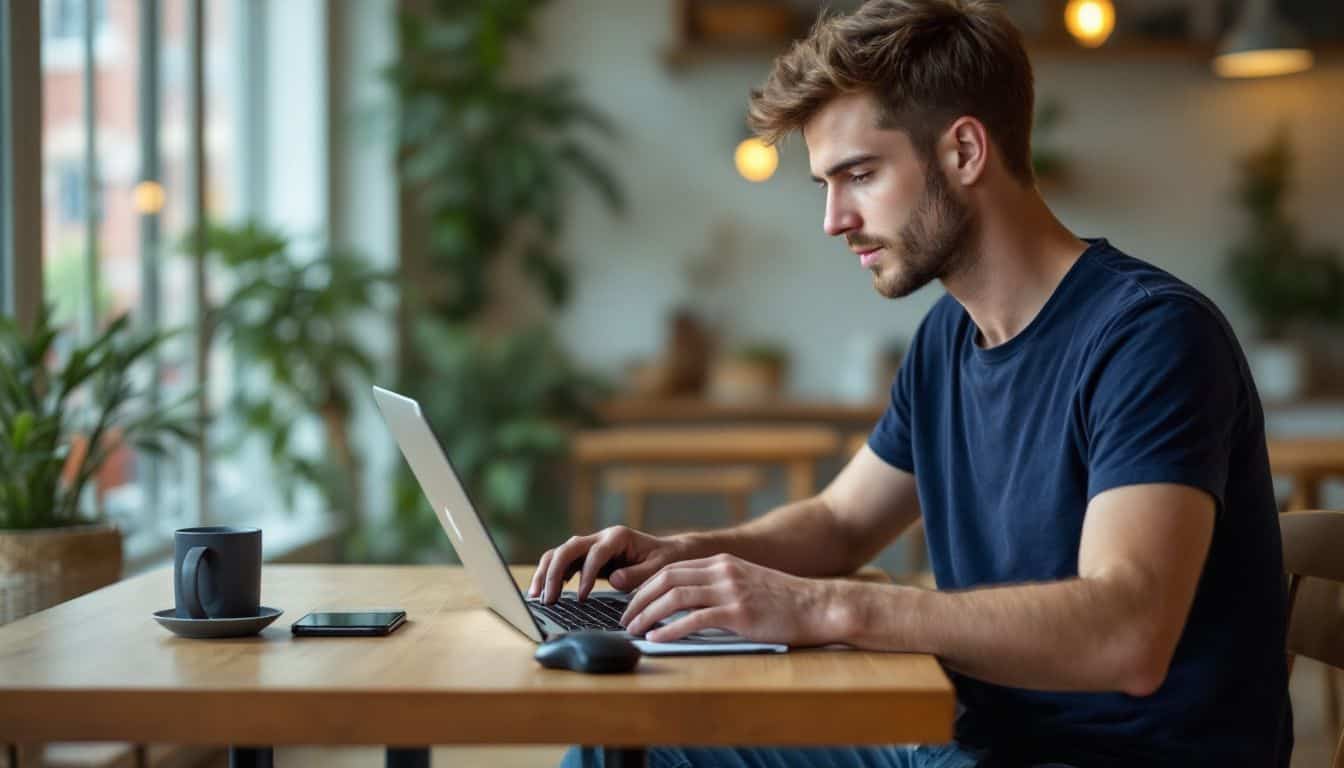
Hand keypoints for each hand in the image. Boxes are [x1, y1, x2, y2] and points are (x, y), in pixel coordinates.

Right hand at [527, 526, 698, 603]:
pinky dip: (551, 574)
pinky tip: (544, 592)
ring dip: (546, 573)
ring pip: (560, 553)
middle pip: (569, 548)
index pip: (594, 552)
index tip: (581, 597)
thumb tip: (614, 580)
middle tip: (548, 598)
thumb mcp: (658, 569)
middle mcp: (601, 537)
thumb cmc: (666, 560)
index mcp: (618, 536)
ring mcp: (591, 545)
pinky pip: (563, 562)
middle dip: (555, 572)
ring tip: (536, 596)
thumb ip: (638, 574)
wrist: (669, 552)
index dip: (585, 574)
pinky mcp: (586, 557)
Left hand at [620, 553, 842, 645]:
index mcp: (721, 563)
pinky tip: (657, 639)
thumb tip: (688, 605)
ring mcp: (730, 591)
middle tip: (624, 619)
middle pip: (665, 579)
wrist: (818, 606)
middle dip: (639, 600)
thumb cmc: (784, 601)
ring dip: (648, 614)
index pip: (670, 570)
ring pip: (675, 597)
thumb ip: (718, 587)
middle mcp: (722, 571)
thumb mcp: (746, 583)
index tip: (631, 604)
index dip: (645, 587)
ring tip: (634, 630)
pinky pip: (695, 619)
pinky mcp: (739, 613)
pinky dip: (670, 629)